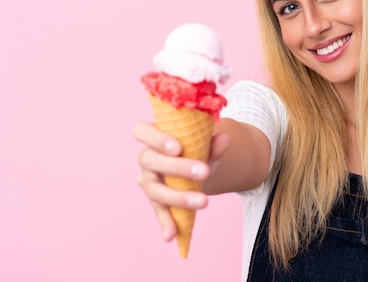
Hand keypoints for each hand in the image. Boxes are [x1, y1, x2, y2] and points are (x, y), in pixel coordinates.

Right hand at [133, 122, 230, 240]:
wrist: (198, 165)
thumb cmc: (196, 148)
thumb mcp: (206, 144)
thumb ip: (214, 142)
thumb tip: (226, 138)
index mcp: (153, 136)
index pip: (141, 131)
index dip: (156, 139)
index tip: (178, 147)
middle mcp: (146, 157)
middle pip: (150, 161)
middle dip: (177, 168)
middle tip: (205, 172)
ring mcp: (148, 180)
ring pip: (155, 189)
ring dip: (178, 197)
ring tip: (203, 202)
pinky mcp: (156, 200)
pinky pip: (159, 211)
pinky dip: (165, 222)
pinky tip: (171, 235)